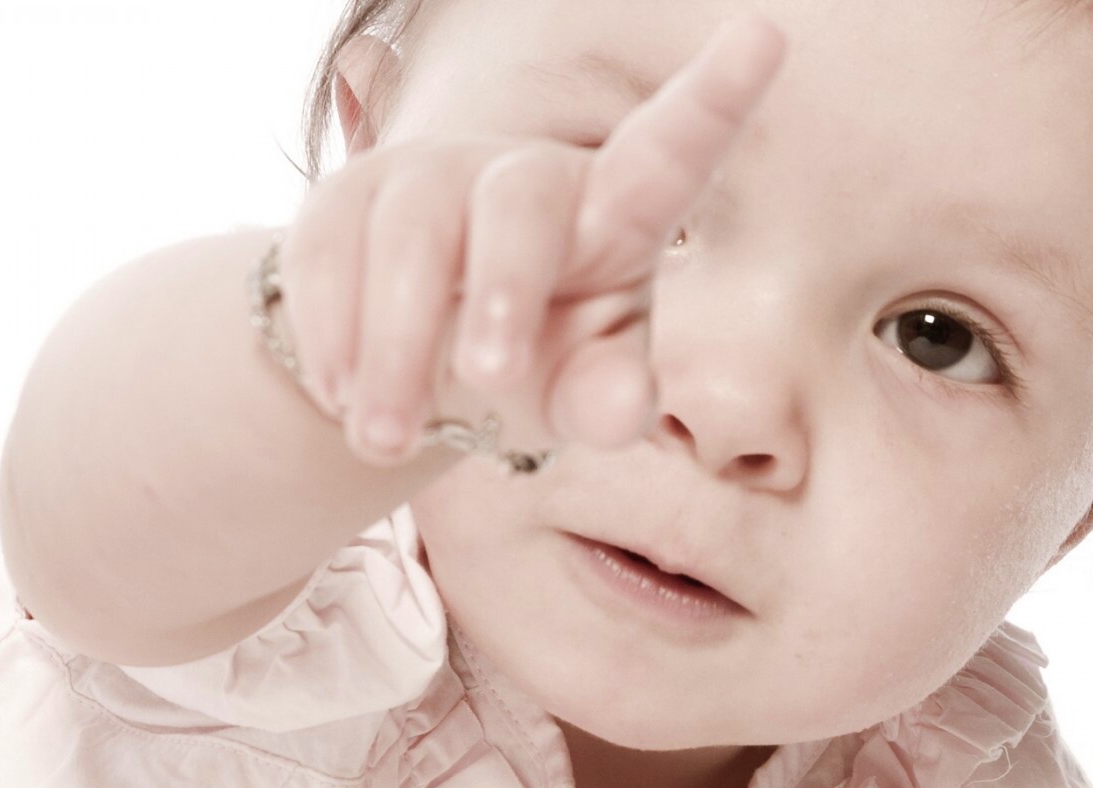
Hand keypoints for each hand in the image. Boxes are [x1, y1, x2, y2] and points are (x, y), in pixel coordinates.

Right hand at [273, 13, 786, 464]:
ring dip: (396, 346)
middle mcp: (526, 177)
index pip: (670, 153)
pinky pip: (328, 251)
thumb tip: (621, 410)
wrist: (418, 372)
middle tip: (486, 380)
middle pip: (520, 200)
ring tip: (388, 442)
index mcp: (617, 215)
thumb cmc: (538, 369)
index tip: (764, 38)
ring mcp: (431, 176)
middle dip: (502, 287)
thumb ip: (608, 403)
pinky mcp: (345, 197)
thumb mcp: (580, 396)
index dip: (713, 100)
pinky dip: (334, 336)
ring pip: (409, 228)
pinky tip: (341, 398)